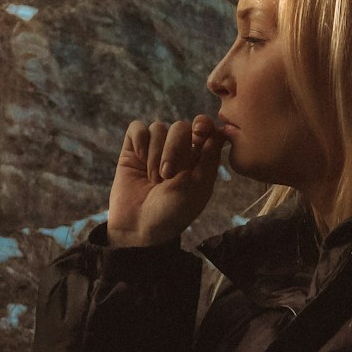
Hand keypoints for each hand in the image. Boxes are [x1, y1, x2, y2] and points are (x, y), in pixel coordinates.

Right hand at [107, 114, 225, 246]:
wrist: (139, 227)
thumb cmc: (172, 213)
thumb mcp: (198, 188)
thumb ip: (209, 158)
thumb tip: (219, 131)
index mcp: (198, 159)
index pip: (205, 129)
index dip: (204, 124)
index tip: (200, 131)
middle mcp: (177, 151)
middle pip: (181, 127)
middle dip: (174, 148)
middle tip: (167, 174)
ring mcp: (154, 149)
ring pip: (158, 128)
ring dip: (155, 154)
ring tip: (153, 179)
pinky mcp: (132, 150)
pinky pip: (137, 128)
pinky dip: (139, 140)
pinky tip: (139, 159)